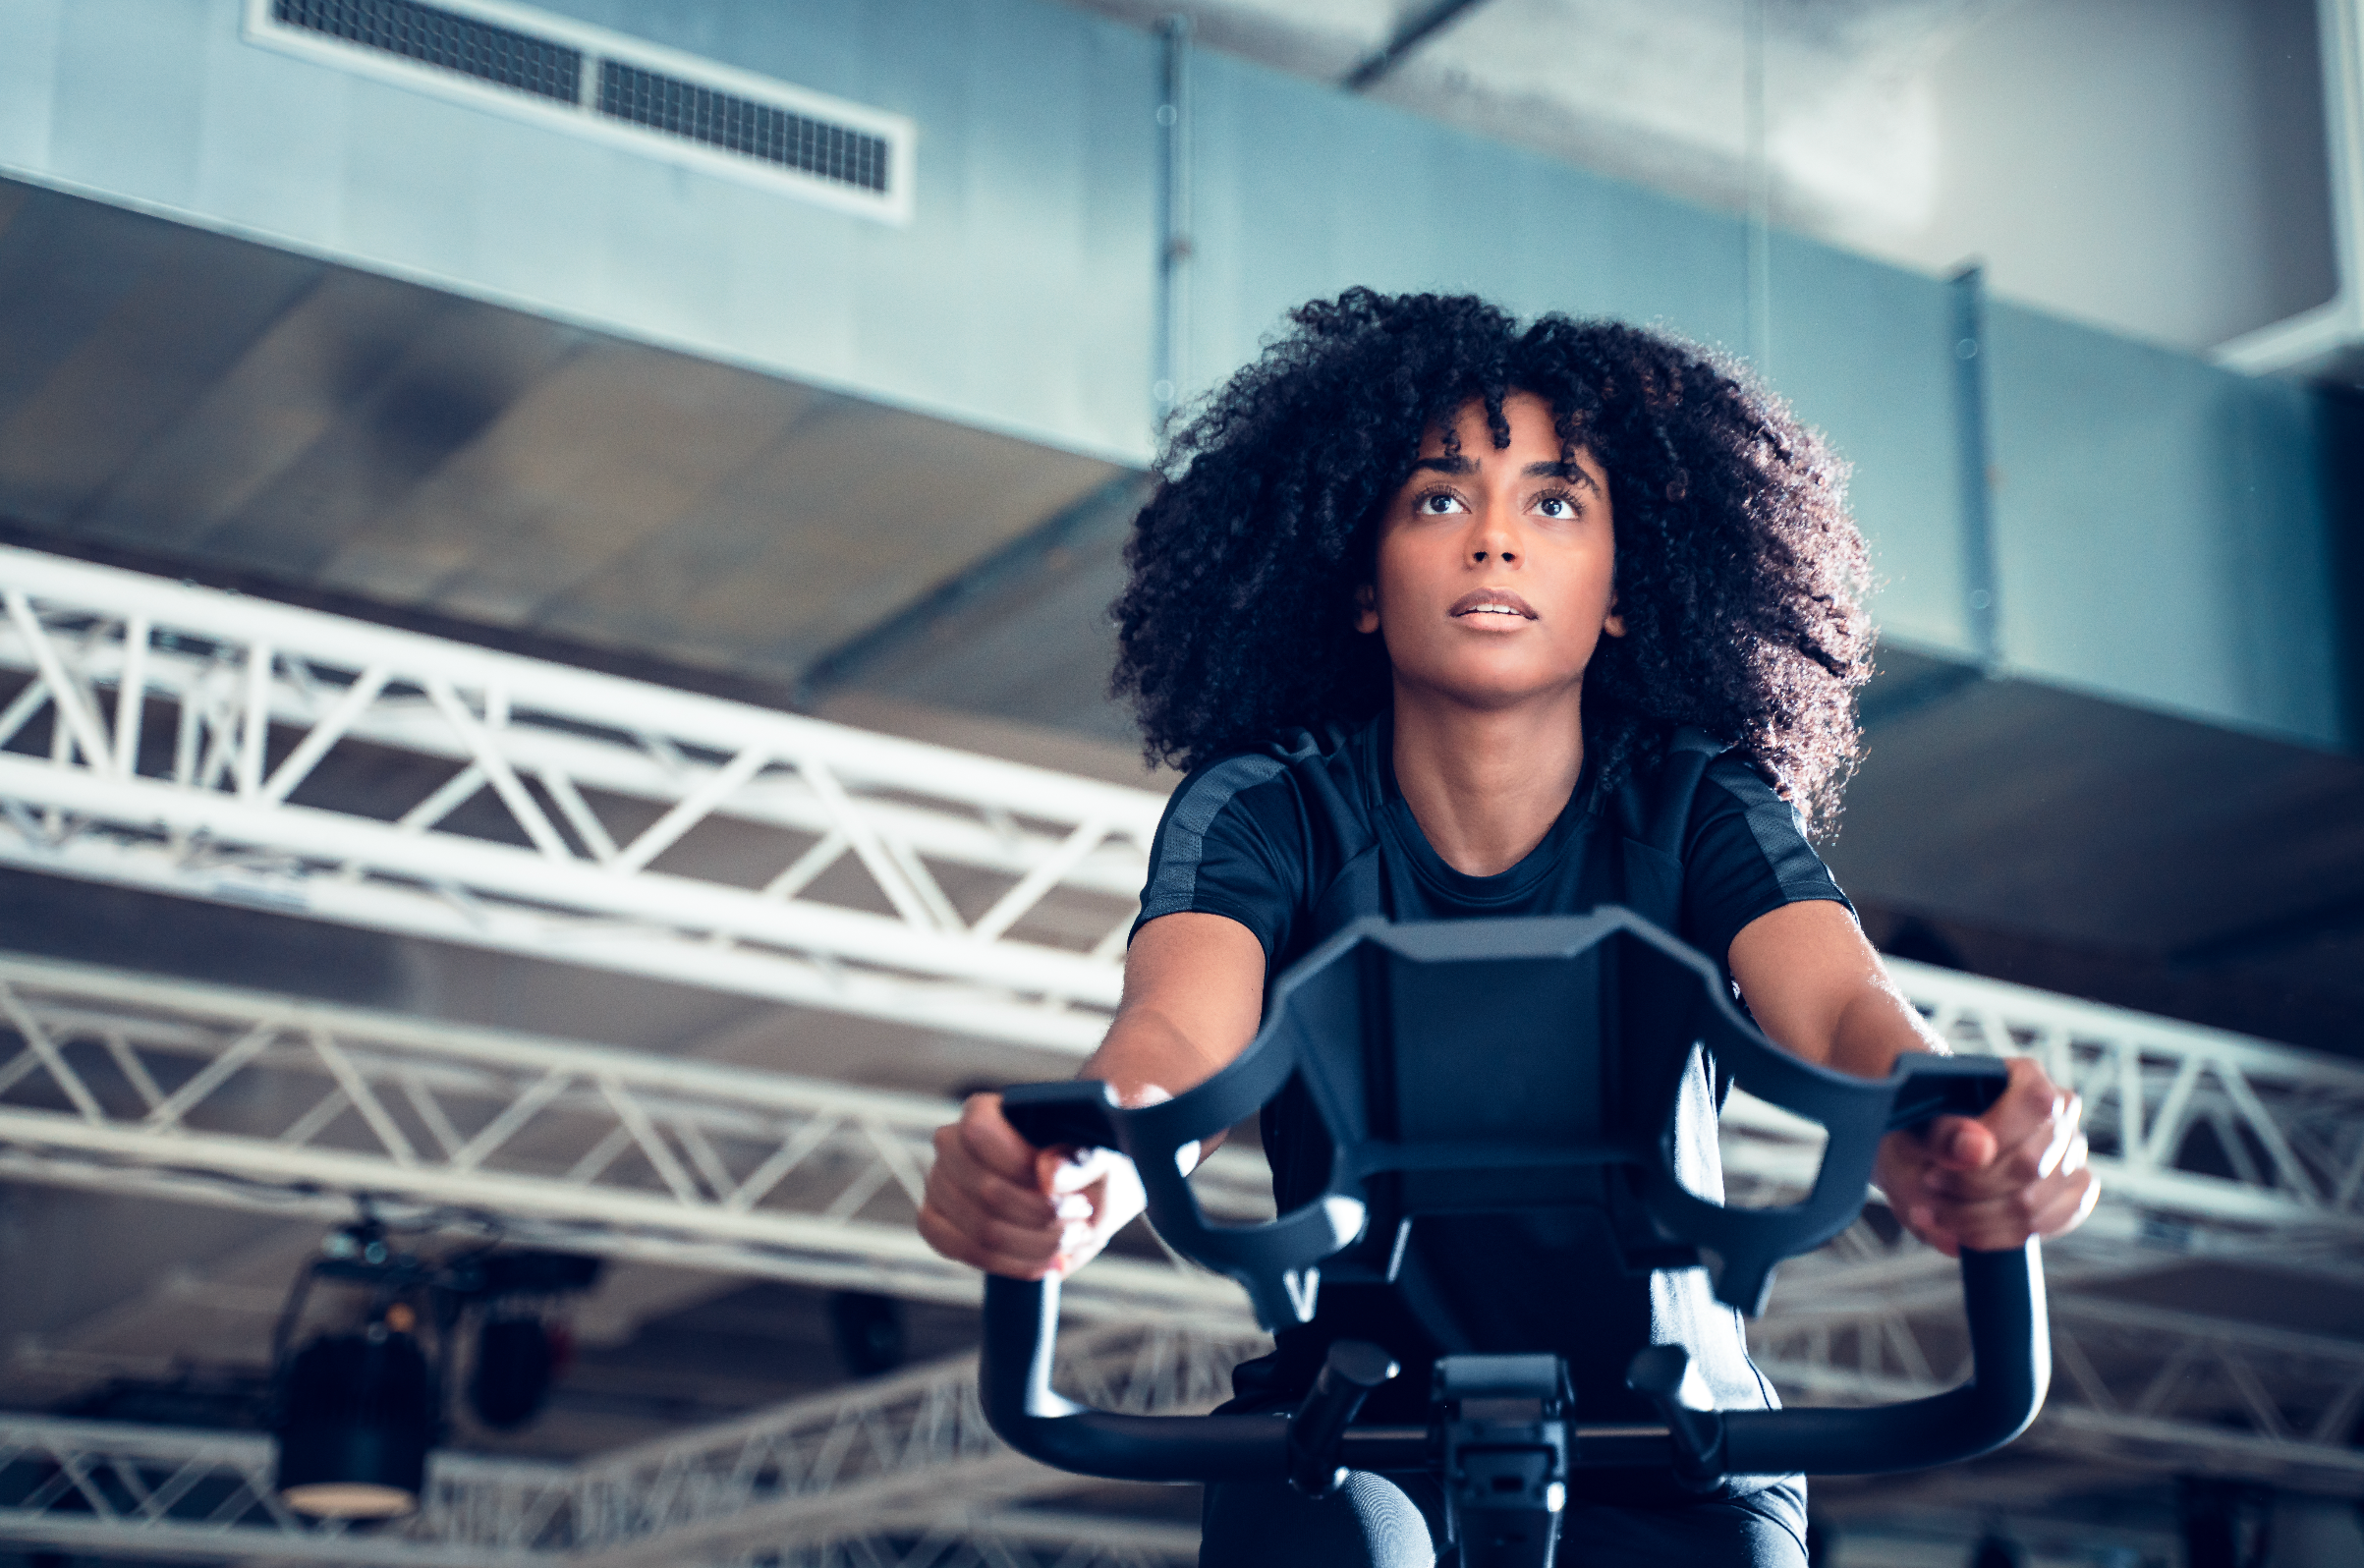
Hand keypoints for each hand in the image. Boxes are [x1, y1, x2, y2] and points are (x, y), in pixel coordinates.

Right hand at [917, 1092, 1146, 1279]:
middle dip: (1043, 1216)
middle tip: (1082, 1219)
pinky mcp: (937, 1223)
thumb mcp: (1102, 1158)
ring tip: (1071, 1240)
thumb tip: (1047, 1174)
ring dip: (1036, 1245)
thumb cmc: (1088, 1167)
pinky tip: (1046, 1262)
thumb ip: (1081, 1161)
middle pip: (986, 1191)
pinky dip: (1012, 1264)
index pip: (979, 1133)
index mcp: (982, 1112)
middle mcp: (951, 1145)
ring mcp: (939, 1185)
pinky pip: (963, 1251)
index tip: (1066, 1187)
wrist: (1081, 1192)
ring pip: (980, 1231)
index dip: (1021, 1165)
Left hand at [1873, 1056, 2098, 1256]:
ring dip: (1974, 1219)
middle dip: (1970, 1188)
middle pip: (2030, 1166)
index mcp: (2028, 1078)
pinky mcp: (2073, 1195)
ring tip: (1933, 1213)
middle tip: (1927, 1188)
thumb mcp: (1916, 1123)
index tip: (1936, 1166)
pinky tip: (1959, 1232)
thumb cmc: (1921, 1128)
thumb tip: (1978, 1149)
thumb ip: (1944, 1132)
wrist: (1921, 1151)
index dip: (1988, 1141)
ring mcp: (2072, 1157)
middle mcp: (2061, 1115)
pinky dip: (1996, 1236)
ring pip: (2033, 1205)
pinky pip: (2045, 1226)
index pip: (2033, 1105)